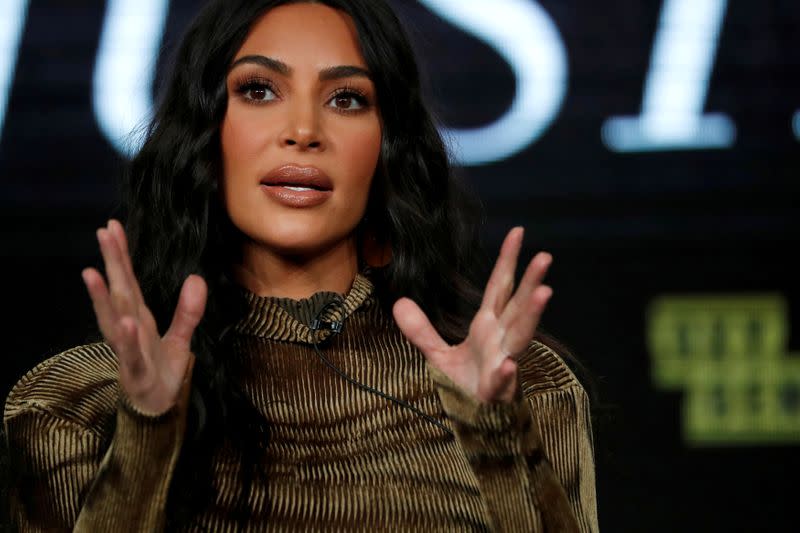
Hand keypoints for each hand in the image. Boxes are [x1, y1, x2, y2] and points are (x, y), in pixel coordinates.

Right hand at [81, 219, 207, 414]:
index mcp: (139, 317)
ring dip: (102, 297)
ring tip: (93, 272)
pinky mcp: (135, 370)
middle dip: (111, 262)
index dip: (121, 254)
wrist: (159, 408)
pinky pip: (130, 353)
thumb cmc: (162, 370)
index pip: (129, 280)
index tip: (112, 226)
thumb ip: (188, 310)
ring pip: (113, 319)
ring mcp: (128, 348)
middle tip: (102, 232)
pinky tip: (125, 322)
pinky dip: (126, 338)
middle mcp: (129, 328)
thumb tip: (195, 278)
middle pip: (119, 290)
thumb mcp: (181, 338)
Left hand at [393, 227, 551, 402]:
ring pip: (521, 335)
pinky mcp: (496, 389)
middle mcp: (501, 339)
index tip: (518, 232)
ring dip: (532, 315)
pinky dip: (506, 373)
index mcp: (488, 326)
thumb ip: (420, 330)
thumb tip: (398, 302)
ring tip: (544, 293)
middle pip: (518, 305)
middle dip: (531, 281)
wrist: (474, 419)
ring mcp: (503, 361)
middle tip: (544, 257)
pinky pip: (503, 379)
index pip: (500, 287)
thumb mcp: (437, 353)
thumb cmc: (465, 383)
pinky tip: (507, 365)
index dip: (508, 260)